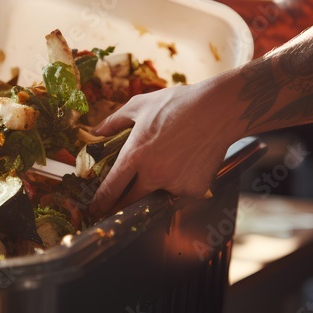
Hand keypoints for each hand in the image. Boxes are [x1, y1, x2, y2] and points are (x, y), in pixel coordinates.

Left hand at [92, 79, 241, 214]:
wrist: (218, 110)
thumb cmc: (178, 104)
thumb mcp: (139, 105)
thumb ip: (114, 121)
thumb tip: (95, 131)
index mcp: (135, 156)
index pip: (111, 188)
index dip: (101, 202)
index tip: (95, 209)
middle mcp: (153, 174)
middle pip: (130, 202)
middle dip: (123, 205)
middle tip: (122, 202)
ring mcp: (175, 184)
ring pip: (159, 195)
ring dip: (159, 186)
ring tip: (171, 161)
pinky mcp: (194, 189)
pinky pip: (183, 192)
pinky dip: (183, 182)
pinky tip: (189, 162)